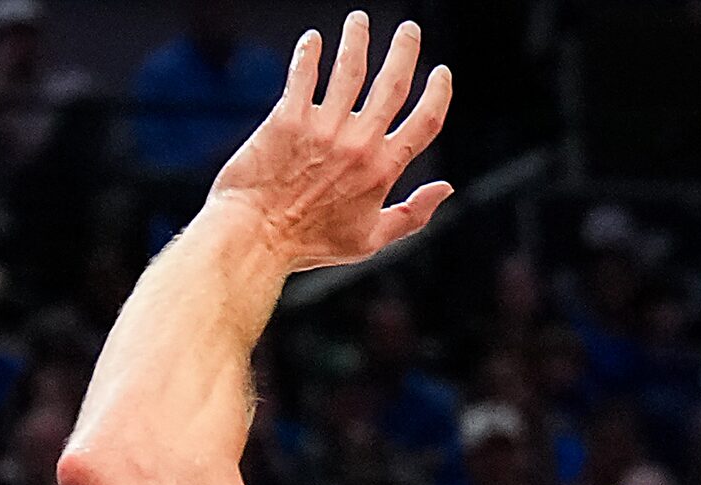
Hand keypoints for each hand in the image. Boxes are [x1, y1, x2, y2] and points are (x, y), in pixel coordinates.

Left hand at [208, 14, 452, 273]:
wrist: (253, 239)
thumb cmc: (306, 246)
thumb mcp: (368, 242)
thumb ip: (411, 215)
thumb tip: (446, 188)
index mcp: (381, 170)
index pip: (425, 121)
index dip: (438, 93)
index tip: (439, 73)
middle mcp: (357, 143)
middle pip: (392, 83)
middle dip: (404, 50)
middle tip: (408, 30)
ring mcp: (322, 128)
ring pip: (349, 69)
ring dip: (357, 40)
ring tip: (358, 21)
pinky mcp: (287, 120)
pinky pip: (303, 76)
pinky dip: (309, 54)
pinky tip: (312, 40)